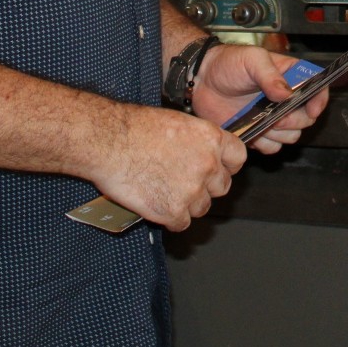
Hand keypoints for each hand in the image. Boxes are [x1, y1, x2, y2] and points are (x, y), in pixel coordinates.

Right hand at [89, 103, 245, 230]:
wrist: (109, 141)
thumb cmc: (136, 127)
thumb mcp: (178, 122)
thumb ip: (197, 141)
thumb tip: (202, 152)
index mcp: (212, 140)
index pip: (238, 159)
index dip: (227, 166)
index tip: (218, 169)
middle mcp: (208, 165)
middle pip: (221, 187)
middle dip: (206, 187)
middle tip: (185, 183)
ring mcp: (192, 190)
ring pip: (202, 207)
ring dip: (188, 204)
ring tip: (166, 193)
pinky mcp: (172, 211)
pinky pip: (181, 224)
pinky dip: (170, 219)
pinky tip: (158, 208)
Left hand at [192, 43, 330, 153]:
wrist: (202, 80)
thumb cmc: (227, 63)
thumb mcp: (251, 59)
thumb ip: (270, 75)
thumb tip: (286, 94)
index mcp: (289, 75)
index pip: (317, 87)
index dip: (319, 100)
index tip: (312, 109)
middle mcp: (285, 98)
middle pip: (306, 118)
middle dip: (294, 120)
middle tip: (277, 115)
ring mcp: (272, 117)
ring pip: (291, 136)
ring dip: (280, 133)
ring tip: (262, 121)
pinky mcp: (258, 132)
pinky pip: (272, 147)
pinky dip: (265, 143)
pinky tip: (253, 130)